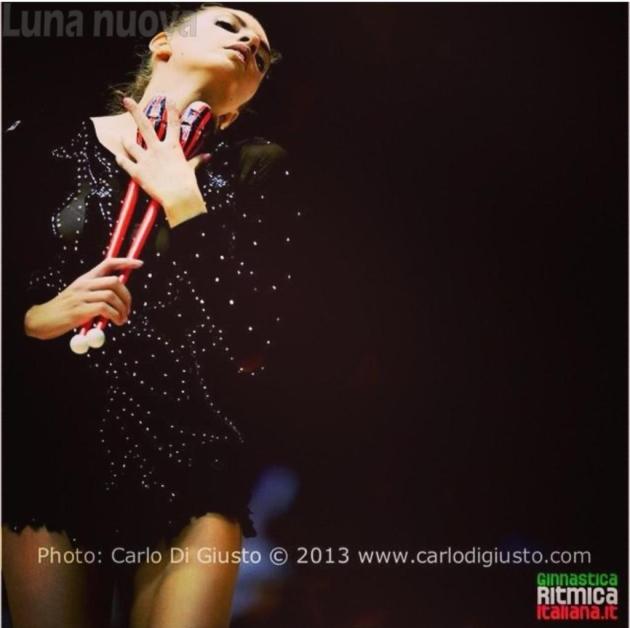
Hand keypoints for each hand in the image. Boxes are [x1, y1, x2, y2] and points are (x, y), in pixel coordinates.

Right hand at [24, 257, 142, 339]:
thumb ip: (97, 294)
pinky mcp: (80, 310)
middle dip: (127, 296)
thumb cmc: (64, 310)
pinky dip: (115, 316)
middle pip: (115, 281)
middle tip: (127, 309)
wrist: (41, 320)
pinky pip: (105, 309)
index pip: (108, 263)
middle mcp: (84, 284)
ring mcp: (81, 296)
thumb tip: (120, 297)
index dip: (125, 262)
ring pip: (112, 295)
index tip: (139, 264)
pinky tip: (116, 322)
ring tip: (122, 319)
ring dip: (123, 309)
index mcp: (85, 279)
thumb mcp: (80, 296)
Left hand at [116, 98, 208, 223]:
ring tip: (123, 137)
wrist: (179, 197)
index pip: (173, 124)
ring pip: (130, 144)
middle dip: (135, 111)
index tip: (168, 99)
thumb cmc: (187, 184)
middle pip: (145, 126)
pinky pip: (124, 162)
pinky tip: (118, 157)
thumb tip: (207, 156)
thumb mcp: (192, 170)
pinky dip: (121, 159)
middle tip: (127, 101)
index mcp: (172, 147)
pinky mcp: (137, 171)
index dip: (172, 110)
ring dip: (125, 140)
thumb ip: (197, 160)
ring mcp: (146, 159)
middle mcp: (157, 149)